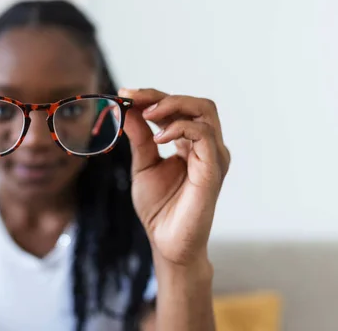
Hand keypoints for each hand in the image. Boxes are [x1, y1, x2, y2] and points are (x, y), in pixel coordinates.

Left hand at [119, 88, 229, 265]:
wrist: (165, 242)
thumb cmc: (158, 208)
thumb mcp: (143, 164)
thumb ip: (139, 136)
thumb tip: (127, 107)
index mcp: (191, 144)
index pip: (178, 108)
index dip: (152, 97)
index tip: (124, 93)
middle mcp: (207, 147)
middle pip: (195, 103)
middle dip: (162, 96)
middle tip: (132, 98)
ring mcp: (213, 157)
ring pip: (205, 111)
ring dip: (172, 105)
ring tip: (146, 114)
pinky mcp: (213, 170)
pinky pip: (205, 135)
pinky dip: (180, 127)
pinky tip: (159, 137)